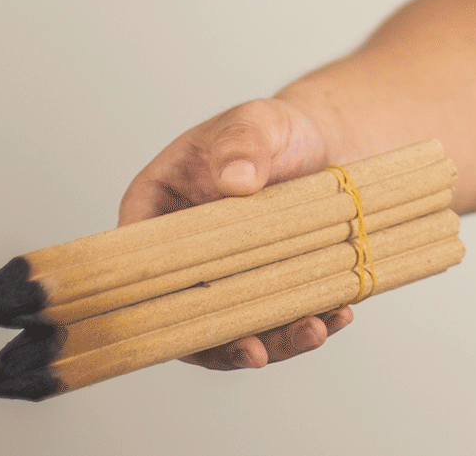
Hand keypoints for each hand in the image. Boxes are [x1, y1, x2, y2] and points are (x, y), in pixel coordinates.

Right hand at [117, 97, 355, 369]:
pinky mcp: (270, 288)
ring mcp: (229, 278)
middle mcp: (187, 256)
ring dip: (274, 341)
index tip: (192, 321)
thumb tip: (236, 180)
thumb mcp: (257, 123)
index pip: (138, 266)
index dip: (156, 303)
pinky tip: (337, 314)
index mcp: (158, 211)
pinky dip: (309, 323)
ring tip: (314, 330)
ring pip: (237, 327)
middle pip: (187, 313)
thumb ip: (242, 144)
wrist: (328, 139)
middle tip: (258, 352)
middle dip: (223, 342)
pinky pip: (280, 319)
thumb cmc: (275, 129)